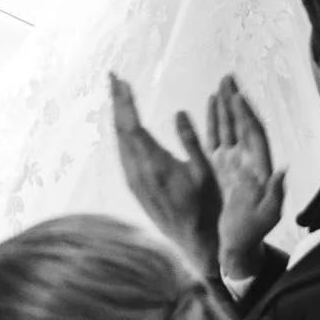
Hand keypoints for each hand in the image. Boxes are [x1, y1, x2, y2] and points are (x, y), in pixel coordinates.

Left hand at [109, 72, 219, 271]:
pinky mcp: (134, 187)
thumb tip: (179, 113)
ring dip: (118, 116)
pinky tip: (125, 124)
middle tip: (114, 77)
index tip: (119, 80)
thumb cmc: (205, 206)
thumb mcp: (204, 171)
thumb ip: (191, 141)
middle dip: (117, 101)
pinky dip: (122, 133)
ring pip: (119, 142)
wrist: (194, 241)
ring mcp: (133, 180)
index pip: (132, 126)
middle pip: (121, 130)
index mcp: (155, 165)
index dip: (124, 101)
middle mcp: (138, 172)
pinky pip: (123, 153)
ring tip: (119, 94)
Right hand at [204, 76, 288, 280]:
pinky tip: (208, 104)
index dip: (246, 115)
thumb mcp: (267, 217)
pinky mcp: (220, 167)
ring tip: (220, 83)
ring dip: (225, 105)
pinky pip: (215, 137)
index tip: (237, 96)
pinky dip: (213, 120)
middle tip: (229, 77)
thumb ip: (274, 195)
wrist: (238, 245)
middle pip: (242, 124)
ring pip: (229, 127)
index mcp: (259, 168)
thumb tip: (282, 170)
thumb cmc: (252, 232)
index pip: (253, 135)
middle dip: (235, 100)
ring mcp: (233, 162)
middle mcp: (247, 160)